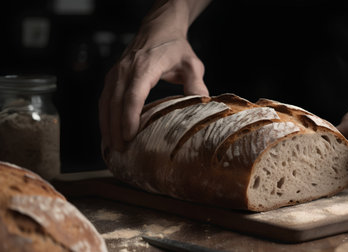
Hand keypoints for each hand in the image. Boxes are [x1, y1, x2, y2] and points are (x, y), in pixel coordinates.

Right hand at [99, 1, 208, 150]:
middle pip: (115, 102)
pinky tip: (108, 132)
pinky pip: (104, 99)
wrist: (158, 28)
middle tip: (121, 150)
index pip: (133, 94)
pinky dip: (104, 117)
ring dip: (107, 125)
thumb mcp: (191, 64)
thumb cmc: (175, 47)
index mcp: (145, 66)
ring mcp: (116, 72)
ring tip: (112, 147)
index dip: (129, 116)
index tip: (129, 135)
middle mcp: (126, 69)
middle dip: (115, 128)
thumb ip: (196, 84)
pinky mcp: (112, 76)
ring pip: (106, 102)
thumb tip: (202, 105)